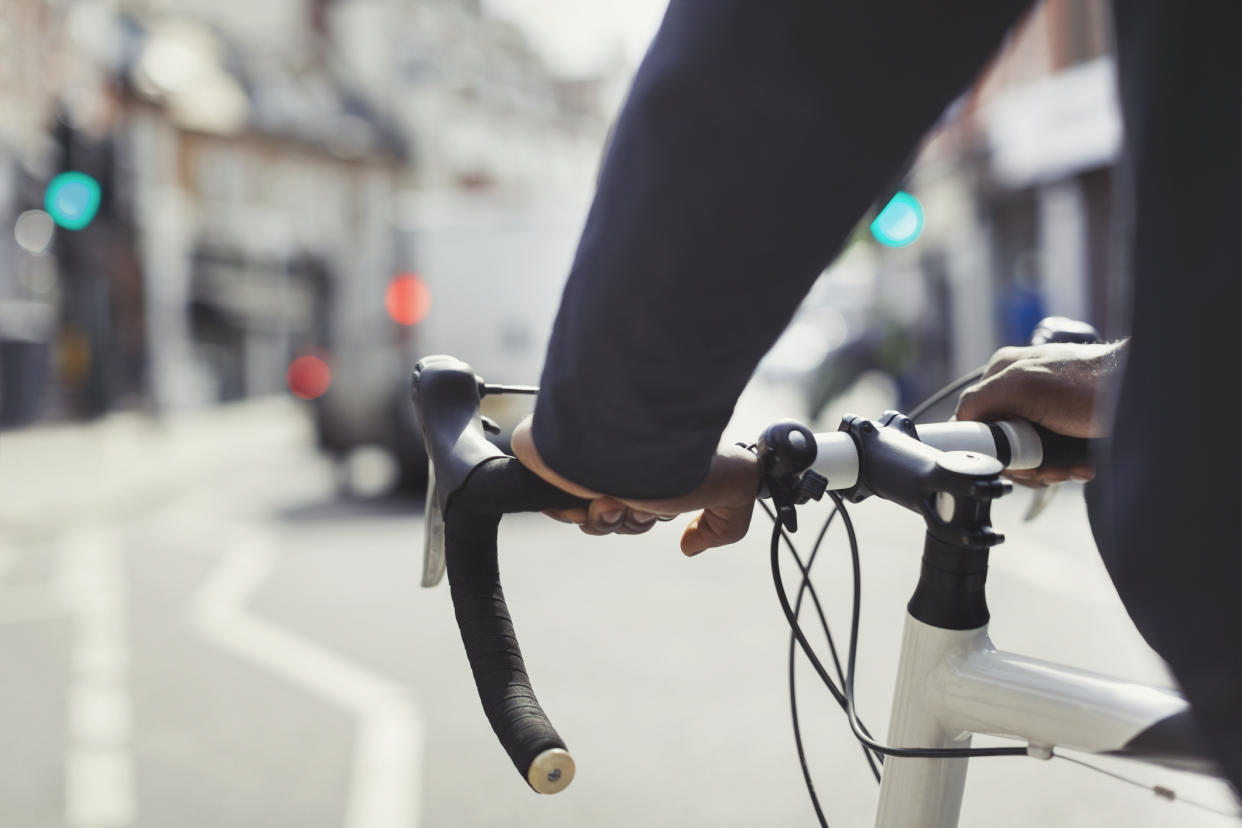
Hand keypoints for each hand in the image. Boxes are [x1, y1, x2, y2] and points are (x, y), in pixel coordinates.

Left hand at [511, 417, 758, 555]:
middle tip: (635, 501)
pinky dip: (569, 511)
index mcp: (658, 462)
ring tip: (610, 496)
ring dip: (605, 517)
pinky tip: (585, 498)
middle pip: (621, 518)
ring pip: (591, 518)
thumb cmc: (682, 452)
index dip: (654, 517)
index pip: (650, 508)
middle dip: (631, 519)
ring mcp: (587, 461)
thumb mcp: (735, 486)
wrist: (631, 428)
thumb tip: (690, 546)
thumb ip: (727, 524)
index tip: (664, 506)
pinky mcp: (552, 462)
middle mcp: (623, 460)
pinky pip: (554, 505)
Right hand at [954, 340, 1124, 485]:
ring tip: (1069, 466)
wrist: (1143, 398)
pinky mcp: (1065, 428)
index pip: (973, 417)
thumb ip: (981, 400)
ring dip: (1047, 469)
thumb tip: (958, 424)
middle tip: (1045, 466)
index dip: (987, 446)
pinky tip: (1079, 465)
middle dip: (1024, 462)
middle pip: (1000, 442)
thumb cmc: (1088, 385)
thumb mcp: (1022, 386)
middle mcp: (1020, 389)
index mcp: (1002, 372)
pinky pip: (1051, 456)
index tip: (1009, 460)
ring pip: (1027, 454)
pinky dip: (1064, 466)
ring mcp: (1044, 410)